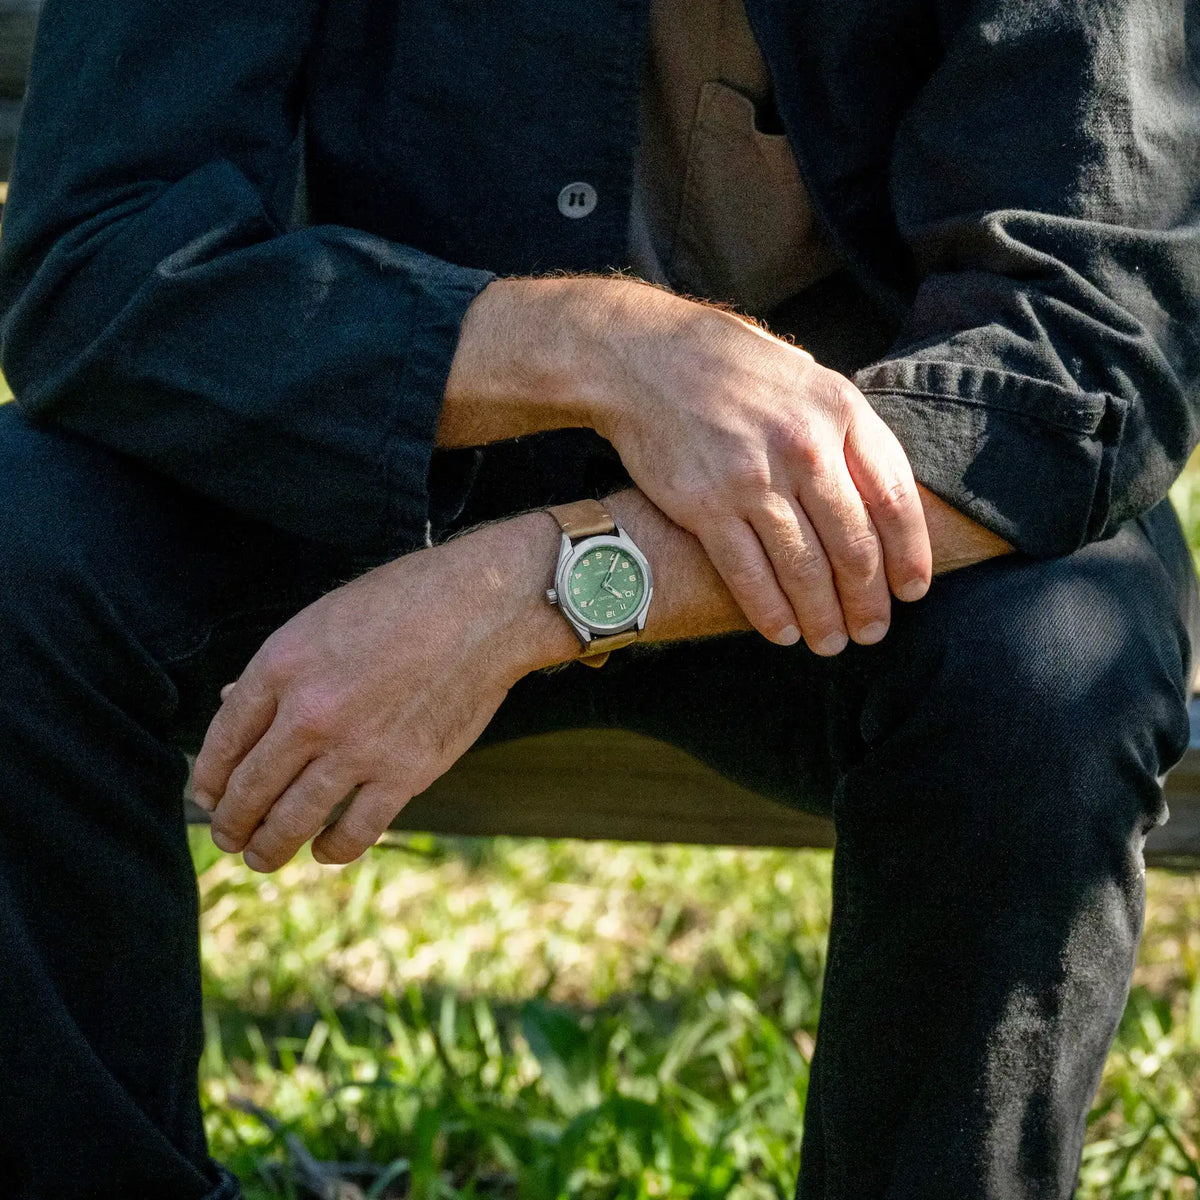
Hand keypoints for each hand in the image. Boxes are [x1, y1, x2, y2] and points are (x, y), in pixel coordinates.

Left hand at [190, 514, 565, 871]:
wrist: (482, 608)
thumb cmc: (404, 602)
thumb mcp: (323, 619)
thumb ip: (277, 667)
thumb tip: (230, 700)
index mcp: (282, 666)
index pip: (224, 740)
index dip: (209, 779)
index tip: (207, 797)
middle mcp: (310, 713)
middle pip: (250, 789)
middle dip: (231, 823)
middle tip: (228, 838)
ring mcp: (357, 748)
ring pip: (292, 821)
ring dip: (269, 848)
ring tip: (262, 858)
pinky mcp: (404, 774)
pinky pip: (355, 832)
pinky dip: (333, 849)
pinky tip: (324, 849)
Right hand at [587, 284, 931, 652]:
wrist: (639, 357)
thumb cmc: (725, 363)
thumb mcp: (803, 371)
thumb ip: (840, 425)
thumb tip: (874, 483)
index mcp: (840, 410)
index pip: (895, 499)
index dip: (910, 555)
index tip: (912, 590)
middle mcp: (803, 447)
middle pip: (854, 545)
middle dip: (868, 600)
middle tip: (873, 631)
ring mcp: (752, 479)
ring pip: (804, 569)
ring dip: (822, 616)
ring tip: (830, 643)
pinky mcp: (704, 505)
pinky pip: (747, 574)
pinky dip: (769, 612)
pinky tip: (782, 633)